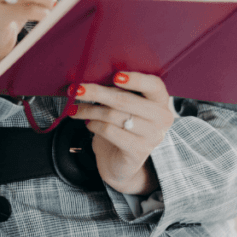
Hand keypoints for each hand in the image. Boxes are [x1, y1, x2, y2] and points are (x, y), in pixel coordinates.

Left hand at [70, 71, 173, 194]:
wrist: (120, 160)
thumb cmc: (121, 125)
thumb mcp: (123, 105)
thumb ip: (117, 91)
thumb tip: (90, 76)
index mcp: (161, 101)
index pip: (155, 85)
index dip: (136, 80)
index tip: (115, 76)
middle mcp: (162, 118)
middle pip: (125, 100)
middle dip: (96, 93)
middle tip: (76, 89)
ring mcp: (152, 137)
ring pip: (113, 115)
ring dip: (89, 110)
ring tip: (75, 109)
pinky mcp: (138, 152)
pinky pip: (109, 131)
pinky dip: (94, 125)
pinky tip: (89, 124)